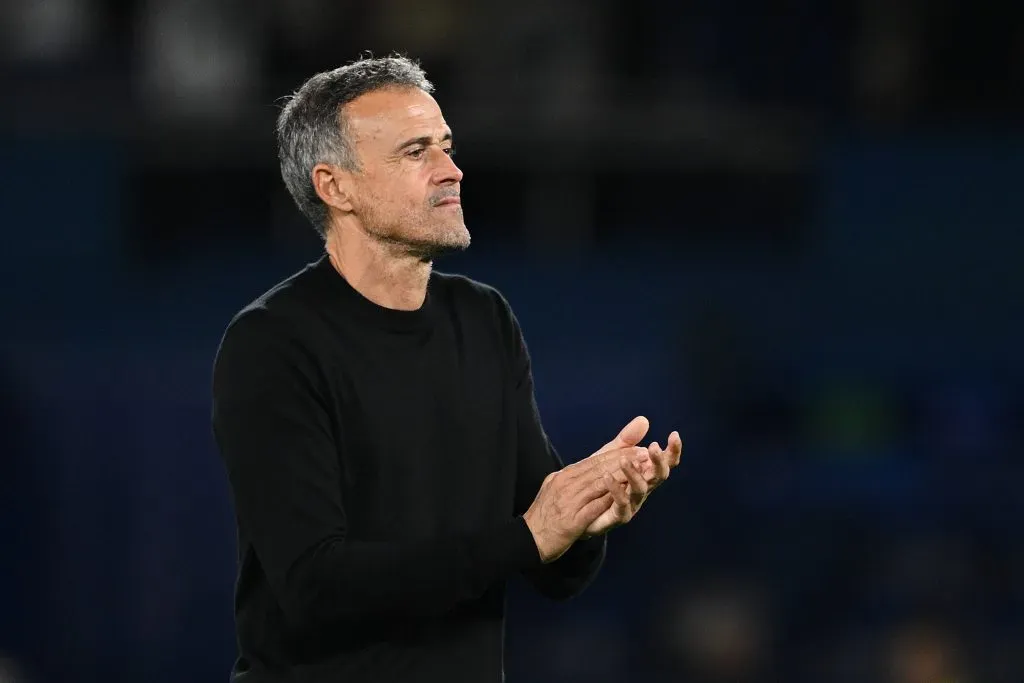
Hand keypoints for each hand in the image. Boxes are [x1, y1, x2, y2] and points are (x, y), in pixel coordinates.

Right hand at [522, 445, 649, 562]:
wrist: (529, 537)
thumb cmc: (546, 512)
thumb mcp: (557, 484)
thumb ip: (577, 474)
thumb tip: (595, 465)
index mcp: (565, 475)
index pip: (595, 460)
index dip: (618, 453)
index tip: (637, 449)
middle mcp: (567, 483)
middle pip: (600, 468)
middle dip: (624, 460)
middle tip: (645, 454)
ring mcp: (569, 501)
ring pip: (599, 484)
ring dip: (622, 476)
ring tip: (640, 470)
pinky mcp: (572, 520)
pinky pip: (595, 507)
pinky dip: (610, 500)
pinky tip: (626, 495)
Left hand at [584, 422, 683, 536]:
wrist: (581, 511)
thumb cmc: (601, 482)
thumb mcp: (611, 456)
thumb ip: (627, 441)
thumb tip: (644, 420)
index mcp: (645, 474)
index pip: (665, 462)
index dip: (672, 451)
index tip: (674, 435)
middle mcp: (643, 489)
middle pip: (659, 476)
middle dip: (660, 461)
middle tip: (654, 447)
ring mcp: (632, 503)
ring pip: (641, 489)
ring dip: (634, 473)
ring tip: (624, 460)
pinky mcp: (618, 515)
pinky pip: (622, 504)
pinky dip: (616, 490)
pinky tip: (607, 477)